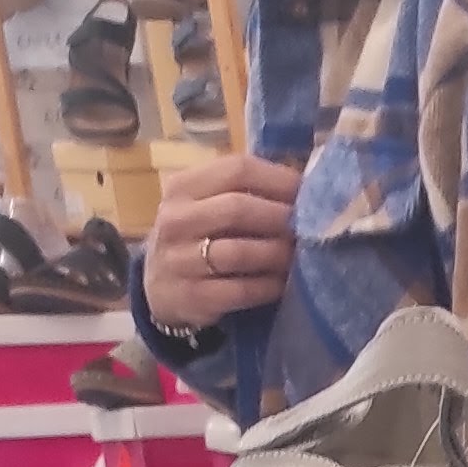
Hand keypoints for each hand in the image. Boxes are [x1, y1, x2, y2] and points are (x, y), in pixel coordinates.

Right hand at [142, 151, 301, 334]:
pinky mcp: (193, 297)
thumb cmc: (197, 237)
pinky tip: (283, 283)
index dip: (279, 179)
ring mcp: (180, 260)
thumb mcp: (205, 204)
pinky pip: (241, 290)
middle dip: (281, 217)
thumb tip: (305, 186)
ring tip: (299, 255)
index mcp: (183, 187)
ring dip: (278, 253)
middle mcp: (176, 220)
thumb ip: (243, 190)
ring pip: (239, 252)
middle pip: (238, 208)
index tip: (308, 192)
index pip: (236, 169)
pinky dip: (268, 286)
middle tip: (309, 227)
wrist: (159, 288)